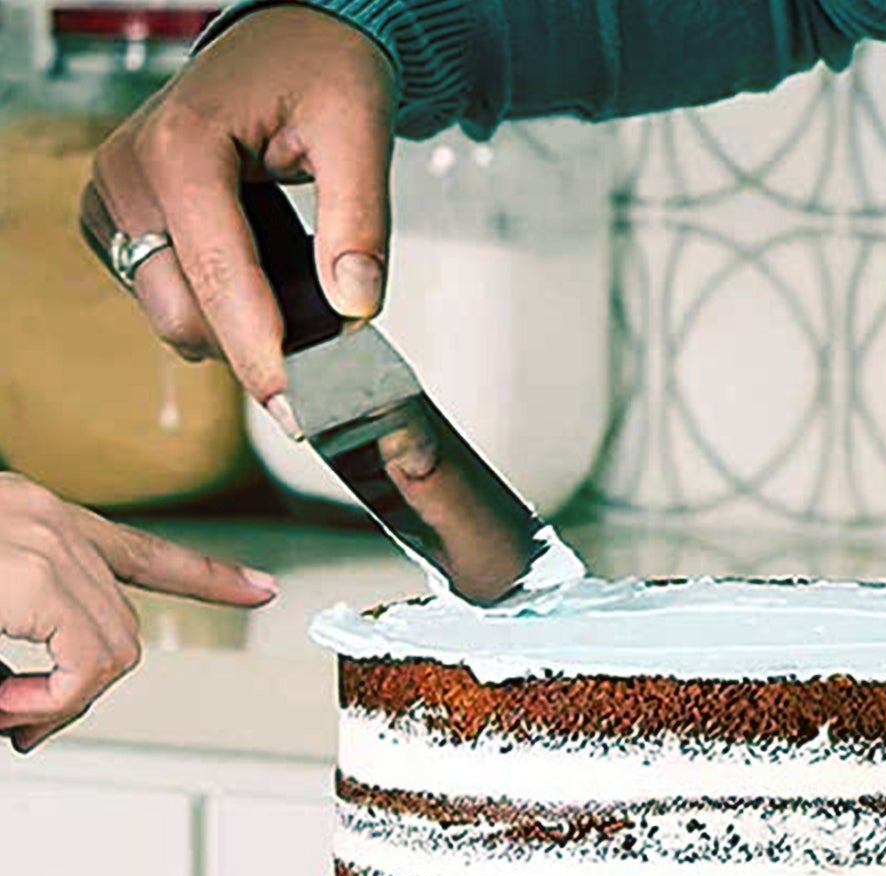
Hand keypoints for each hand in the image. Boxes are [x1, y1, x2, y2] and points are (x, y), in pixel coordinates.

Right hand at [0, 474, 276, 749]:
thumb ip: (16, 629)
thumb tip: (22, 693)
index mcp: (34, 518)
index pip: (143, 552)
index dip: (209, 577)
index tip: (261, 589)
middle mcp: (45, 518)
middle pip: (124, 623)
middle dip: (82, 686)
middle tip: (28, 724)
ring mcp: (42, 539)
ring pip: (115, 649)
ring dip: (63, 701)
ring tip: (13, 718)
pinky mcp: (30, 573)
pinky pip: (86, 663)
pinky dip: (55, 701)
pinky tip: (14, 710)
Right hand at [89, 6, 395, 414]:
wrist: (288, 45)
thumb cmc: (319, 72)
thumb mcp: (360, 130)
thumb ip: (360, 221)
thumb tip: (356, 306)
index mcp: (181, 148)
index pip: (219, 280)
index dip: (262, 355)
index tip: (296, 411)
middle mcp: (131, 174)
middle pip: (184, 314)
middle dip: (254, 347)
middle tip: (324, 351)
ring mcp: (115, 198)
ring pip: (171, 316)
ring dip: (237, 329)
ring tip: (295, 295)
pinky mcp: (119, 220)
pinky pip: (164, 298)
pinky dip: (217, 308)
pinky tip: (256, 277)